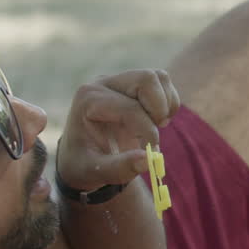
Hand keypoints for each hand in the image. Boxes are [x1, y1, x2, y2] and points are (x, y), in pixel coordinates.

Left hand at [57, 69, 180, 191]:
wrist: (79, 154)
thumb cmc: (85, 163)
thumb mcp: (95, 171)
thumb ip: (119, 169)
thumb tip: (148, 160)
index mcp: (88, 100)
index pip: (130, 108)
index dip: (148, 131)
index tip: (151, 153)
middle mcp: (103, 83)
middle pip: (146, 80)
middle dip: (158, 109)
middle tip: (157, 130)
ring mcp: (120, 79)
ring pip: (157, 77)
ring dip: (165, 104)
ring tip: (156, 125)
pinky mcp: (133, 82)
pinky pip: (162, 81)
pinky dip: (168, 101)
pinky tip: (156, 121)